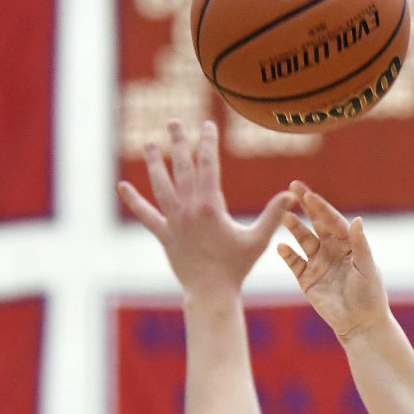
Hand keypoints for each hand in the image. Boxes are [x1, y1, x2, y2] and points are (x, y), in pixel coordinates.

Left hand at [118, 119, 290, 301]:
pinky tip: (122, 186)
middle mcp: (188, 208)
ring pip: (160, 185)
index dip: (207, 142)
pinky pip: (146, 215)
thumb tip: (291, 196)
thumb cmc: (237, 267)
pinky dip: (134, 201)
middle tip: (173, 121)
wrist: (211, 292)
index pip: (207, 165)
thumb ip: (273, 216)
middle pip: (181, 167)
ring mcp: (173, 221)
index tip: (207, 125)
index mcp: (210, 206)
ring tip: (149, 143)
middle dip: (178, 142)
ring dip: (154, 162)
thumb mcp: (258, 240)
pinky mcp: (164, 234)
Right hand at [277, 182, 391, 340]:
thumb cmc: (370, 296)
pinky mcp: (307, 279)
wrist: (361, 325)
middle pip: (316, 224)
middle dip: (306, 206)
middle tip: (293, 187)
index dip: (321, 208)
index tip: (309, 195)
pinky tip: (282, 246)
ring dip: (295, 227)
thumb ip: (360, 244)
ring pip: (303, 240)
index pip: (333, 221)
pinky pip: (294, 262)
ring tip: (286, 216)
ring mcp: (318, 264)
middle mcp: (332, 250)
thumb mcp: (367, 268)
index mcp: (349, 245)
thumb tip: (357, 219)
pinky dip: (287, 254)